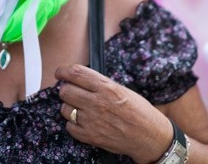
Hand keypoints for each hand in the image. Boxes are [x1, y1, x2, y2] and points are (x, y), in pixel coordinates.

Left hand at [55, 64, 172, 161]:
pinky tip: (83, 121)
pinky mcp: (90, 136)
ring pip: (65, 109)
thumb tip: (77, 78)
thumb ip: (99, 84)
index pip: (75, 73)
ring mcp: (92, 120)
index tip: (59, 72)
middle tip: (72, 92)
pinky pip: (69, 126)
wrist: (148, 135)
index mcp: (106, 87)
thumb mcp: (120, 89)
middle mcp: (97, 102)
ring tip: (80, 108)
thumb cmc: (137, 110)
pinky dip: (73, 123)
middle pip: (66, 91)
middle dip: (66, 90)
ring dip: (69, 107)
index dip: (63, 71)